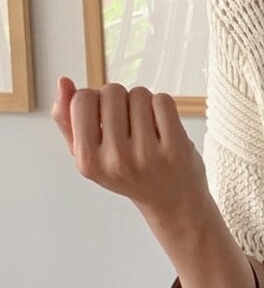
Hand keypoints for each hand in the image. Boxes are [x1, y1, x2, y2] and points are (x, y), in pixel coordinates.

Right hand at [50, 77, 209, 222]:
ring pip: (138, 93)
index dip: (95, 100)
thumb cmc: (130, 175)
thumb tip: (64, 83)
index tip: (105, 119)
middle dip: (120, 100)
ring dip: (143, 103)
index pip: (82, 100)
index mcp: (89, 161)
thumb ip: (68, 121)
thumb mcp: (90, 156)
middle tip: (129, 126)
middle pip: (111, 91)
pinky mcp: (175, 147)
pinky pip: (163, 100)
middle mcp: (117, 159)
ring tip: (146, 128)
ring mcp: (147, 154)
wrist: (173, 204)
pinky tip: (163, 127)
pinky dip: (163, 107)